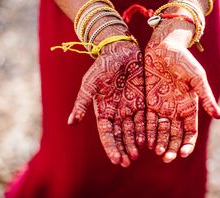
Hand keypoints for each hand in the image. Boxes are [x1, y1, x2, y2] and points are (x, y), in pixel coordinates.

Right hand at [68, 41, 144, 167]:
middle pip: (120, 135)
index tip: (117, 159)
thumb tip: (71, 123)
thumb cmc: (103, 66)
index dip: (111, 147)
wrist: (121, 51)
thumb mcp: (90, 83)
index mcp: (103, 110)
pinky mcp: (143, 101)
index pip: (107, 133)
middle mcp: (117, 112)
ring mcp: (131, 107)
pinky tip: (149, 140)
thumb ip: (82, 102)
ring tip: (137, 155)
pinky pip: (145, 119)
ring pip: (133, 130)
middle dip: (123, 149)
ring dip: (134, 143)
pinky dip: (146, 130)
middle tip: (128, 162)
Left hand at [145, 19, 219, 162]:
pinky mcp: (149, 101)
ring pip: (161, 130)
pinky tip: (145, 140)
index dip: (187, 143)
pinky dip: (147, 131)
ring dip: (159, 142)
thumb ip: (205, 97)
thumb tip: (219, 116)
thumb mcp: (197, 78)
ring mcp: (162, 106)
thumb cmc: (183, 60)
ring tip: (157, 152)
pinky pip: (148, 119)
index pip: (190, 131)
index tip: (183, 153)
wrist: (164, 47)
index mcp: (189, 106)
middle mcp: (175, 109)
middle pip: (175, 134)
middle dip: (172, 147)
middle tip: (167, 158)